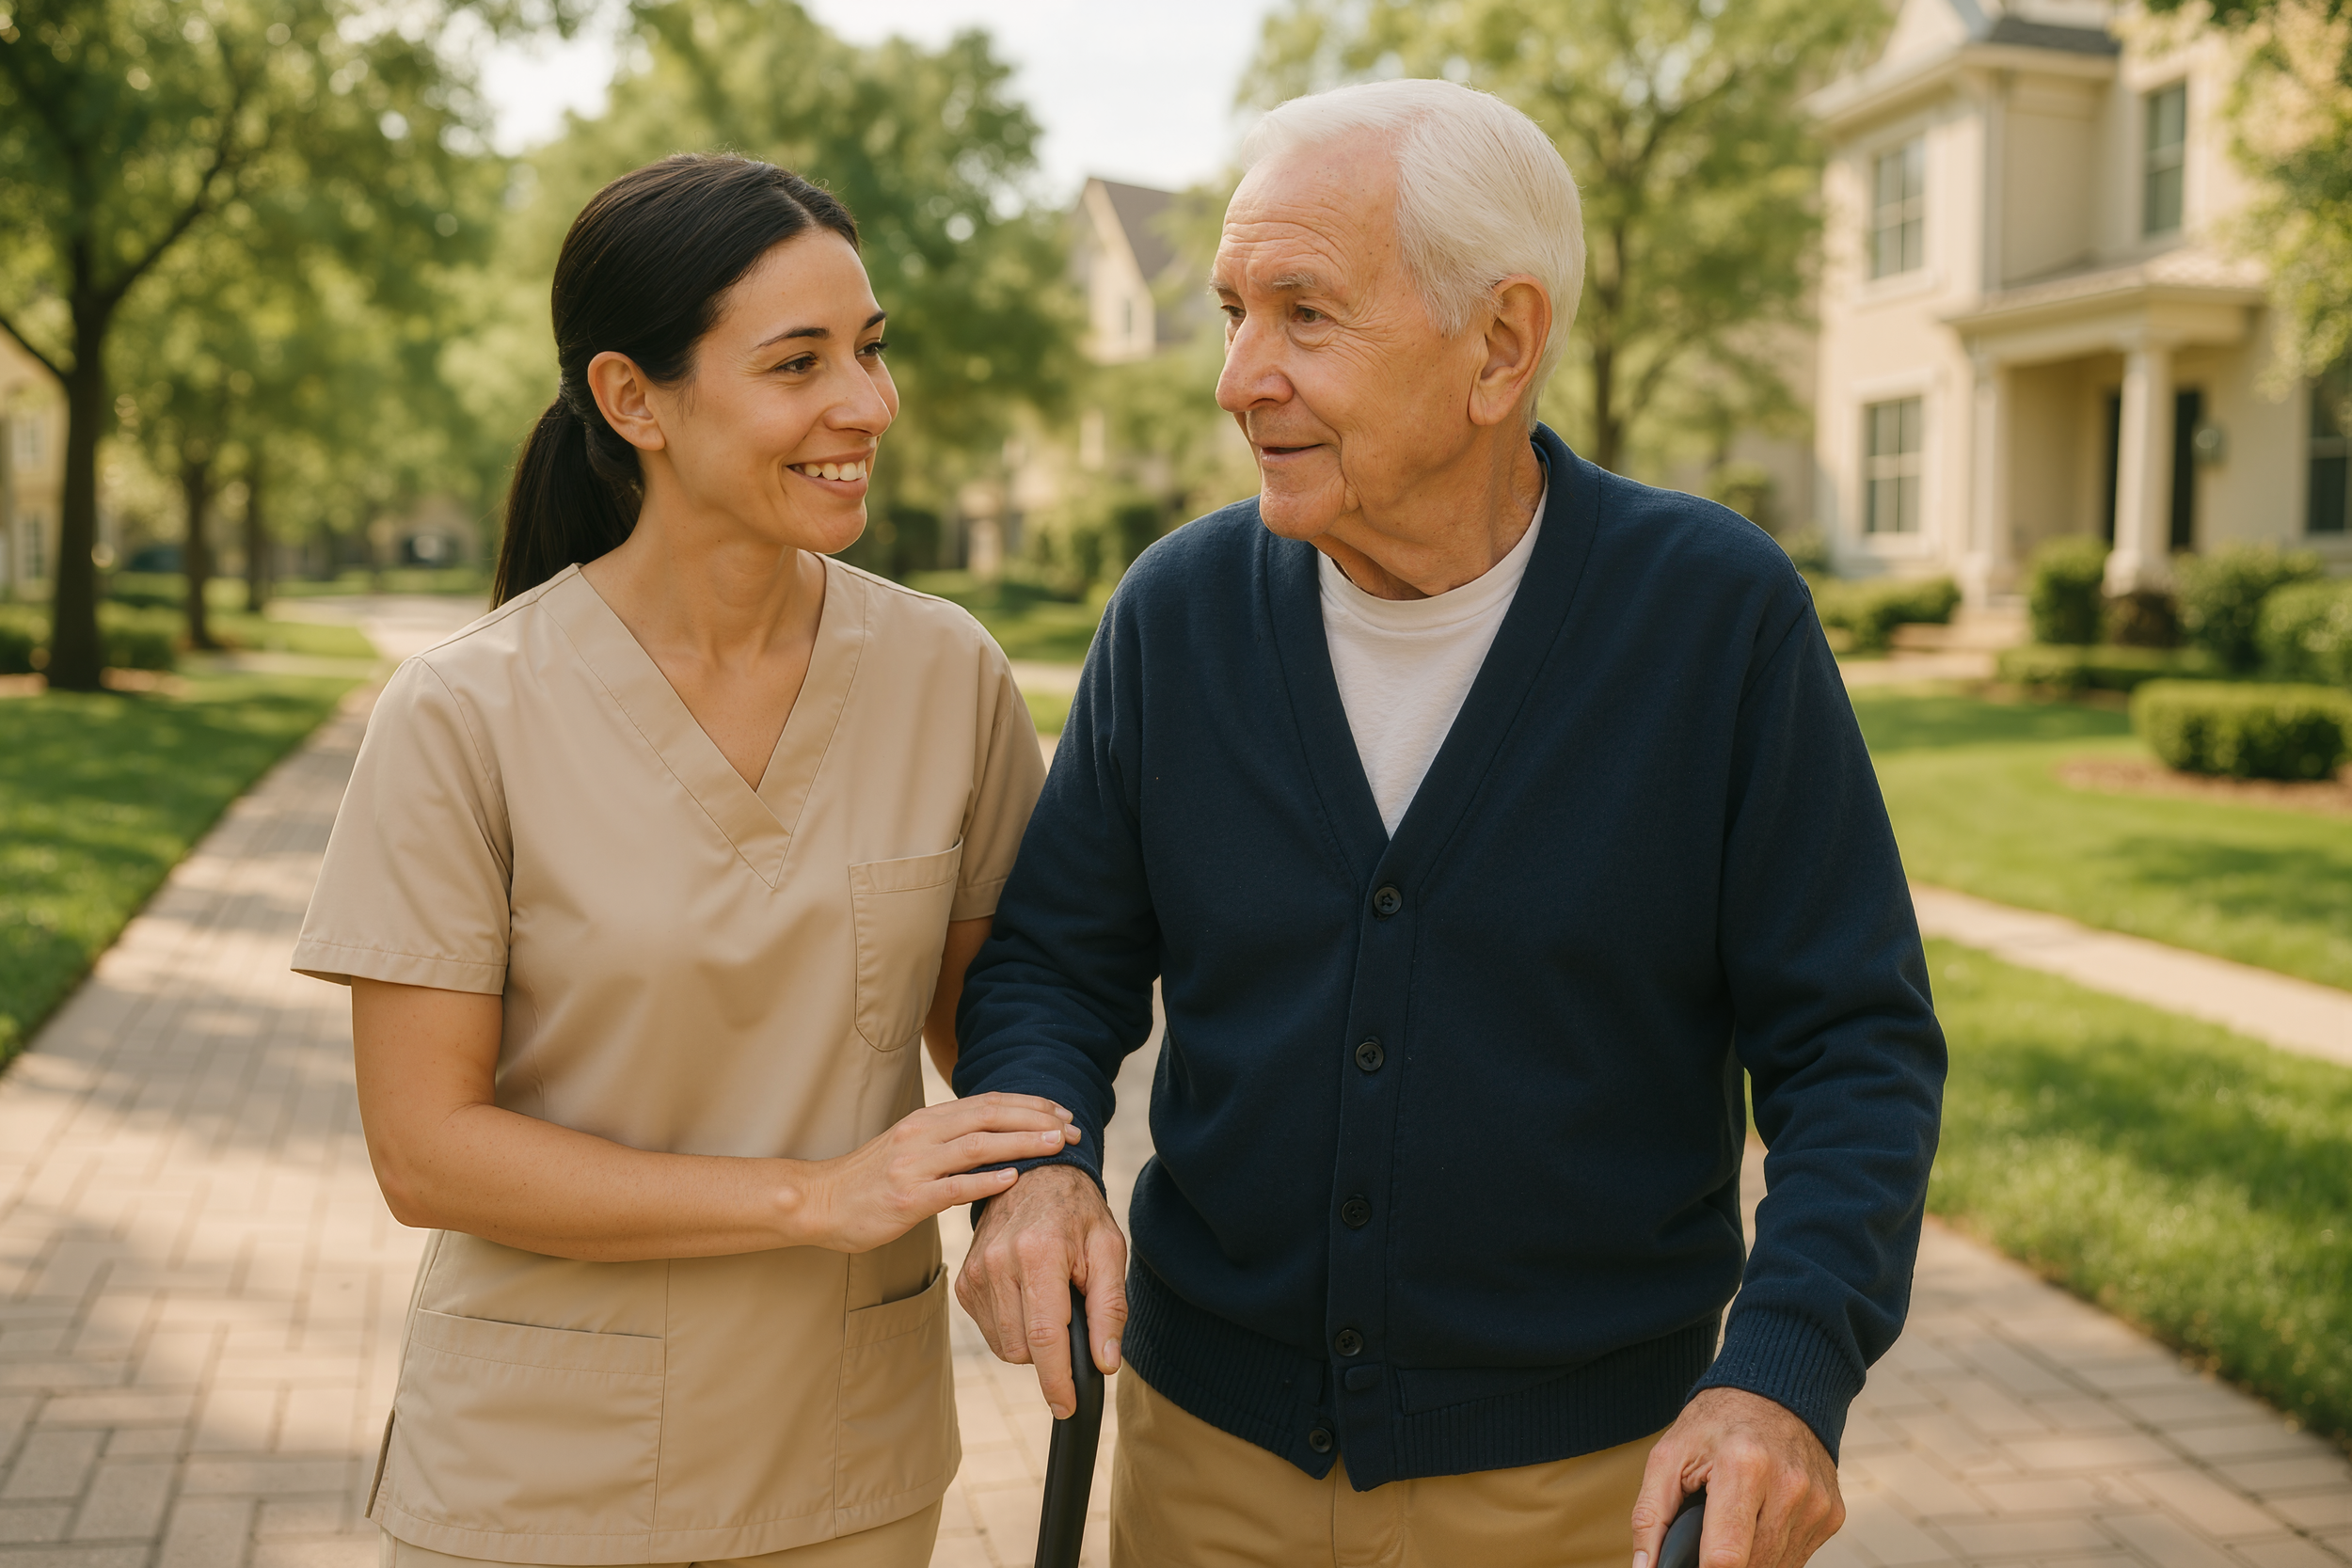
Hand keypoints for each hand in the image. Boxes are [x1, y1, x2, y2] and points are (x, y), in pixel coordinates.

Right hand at [800, 1094, 1076, 1253]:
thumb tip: (994, 1143)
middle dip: (1037, 1119)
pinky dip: (987, 1181)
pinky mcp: (906, 1198)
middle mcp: (923, 1135)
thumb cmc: (868, 1179)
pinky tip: (1015, 1179)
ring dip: (1022, 1142)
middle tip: (1073, 1129)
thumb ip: (947, 1141)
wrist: (819, 1200)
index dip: (1029, 1104)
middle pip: (990, 1115)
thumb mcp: (910, 1148)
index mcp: (927, 1121)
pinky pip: (953, 1187)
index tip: (1062, 1112)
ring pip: (978, 1146)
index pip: (988, 1102)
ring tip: (1058, 1145)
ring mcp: (914, 1166)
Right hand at [956, 1163, 1128, 1418]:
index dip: (1057, 1380)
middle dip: (1051, 1355)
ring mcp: (976, 1273)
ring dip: (1032, 1342)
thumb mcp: (1108, 1249)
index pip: (1045, 1336)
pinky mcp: (965, 1282)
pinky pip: (990, 1330)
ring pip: (1004, 1345)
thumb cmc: (1077, 1214)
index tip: (1067, 1406)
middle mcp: (999, 1264)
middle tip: (1073, 1321)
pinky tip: (1029, 1298)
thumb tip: (1105, 1362)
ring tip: (1051, 1303)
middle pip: (1022, 1348)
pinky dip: (1014, 1328)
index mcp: (1039, 1254)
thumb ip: (1110, 1307)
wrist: (1034, 1176)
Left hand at [1632, 1388, 1843, 1567]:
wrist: (1775, 1393)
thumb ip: (1650, 1516)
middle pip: (1750, 1566)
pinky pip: (1796, 1557)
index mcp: (1743, 1466)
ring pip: (1774, 1566)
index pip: (1726, 1556)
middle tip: (1707, 1537)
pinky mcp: (1831, 1513)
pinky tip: (1758, 1523)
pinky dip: (1771, 1551)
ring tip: (1732, 1524)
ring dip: (1749, 1559)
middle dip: (1723, 1562)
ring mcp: (1815, 1502)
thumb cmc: (1716, 1423)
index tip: (1689, 1565)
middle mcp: (1788, 1486)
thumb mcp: (1668, 1456)